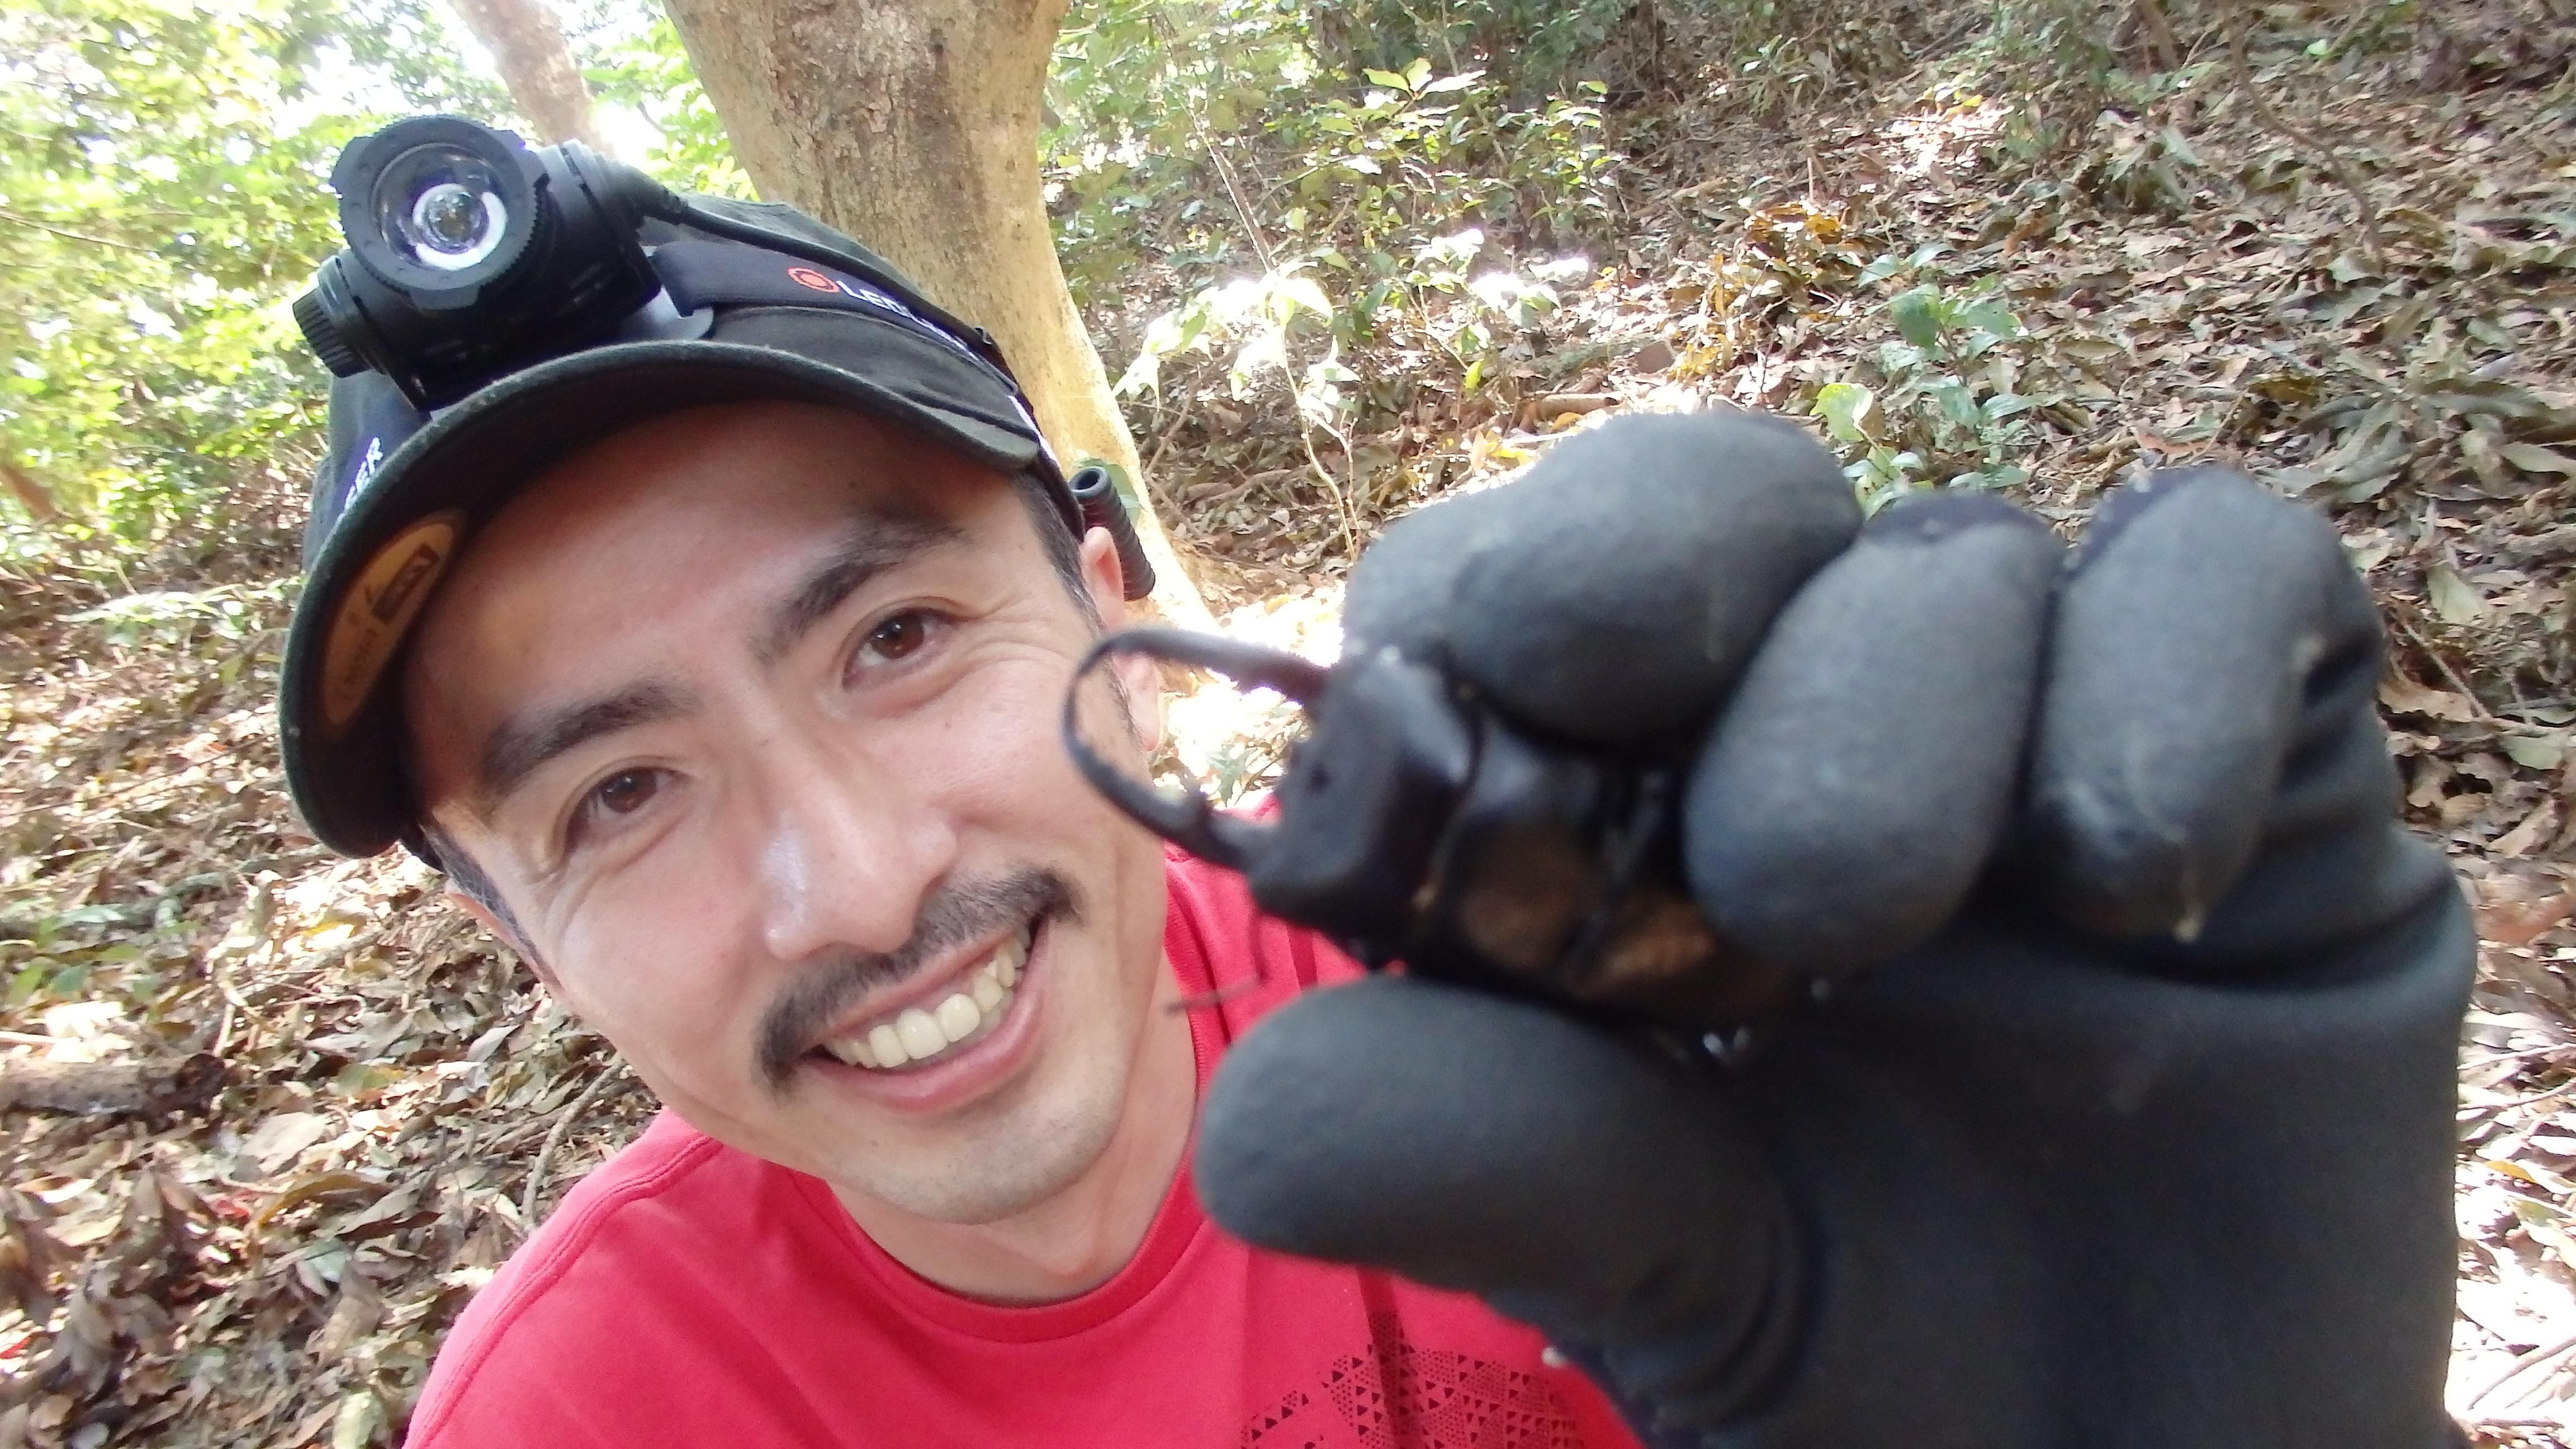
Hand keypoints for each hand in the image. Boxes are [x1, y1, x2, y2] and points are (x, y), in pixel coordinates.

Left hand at [1193, 413, 2472, 1447]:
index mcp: (1622, 817)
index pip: (1513, 598)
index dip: (1481, 595)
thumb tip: (1253, 1124)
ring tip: (1860, 909)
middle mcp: (1818, 728)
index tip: (1474, 669)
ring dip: (1893, 685)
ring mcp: (2038, 721)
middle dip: (1664, 565)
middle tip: (1607, 695)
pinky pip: (2223, 580)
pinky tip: (2130, 877)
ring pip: (1950, 547)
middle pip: (1721, 505)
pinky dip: (2169, 676)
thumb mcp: (1660, 1284)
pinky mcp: (2264, 746)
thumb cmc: (1876, 1376)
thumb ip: (1488, 1167)